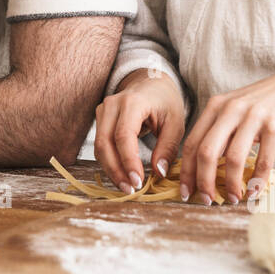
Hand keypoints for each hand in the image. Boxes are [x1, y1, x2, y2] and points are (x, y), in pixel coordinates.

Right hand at [93, 69, 185, 193]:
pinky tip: (121, 175)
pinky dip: (109, 162)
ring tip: (127, 187)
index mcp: (133, 102)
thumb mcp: (176, 122)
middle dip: (116, 170)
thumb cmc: (165, 102)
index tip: (138, 182)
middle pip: (105, 143)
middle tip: (131, 190)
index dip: (128, 161)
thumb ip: (168, 147)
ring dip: (111, 169)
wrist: (151, 83)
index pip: (123, 136)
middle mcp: (112, 105)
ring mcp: (103, 110)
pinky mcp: (100, 119)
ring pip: (99, 147)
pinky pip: (101, 145)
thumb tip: (158, 173)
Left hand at [177, 66, 274, 204]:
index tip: (185, 191)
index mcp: (216, 106)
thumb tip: (202, 166)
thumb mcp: (235, 109)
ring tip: (234, 198)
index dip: (186, 171)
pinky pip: (263, 160)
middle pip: (207, 152)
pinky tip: (255, 191)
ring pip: (234, 159)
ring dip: (232, 185)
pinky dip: (257, 181)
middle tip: (206, 200)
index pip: (192, 143)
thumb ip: (218, 131)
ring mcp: (254, 117)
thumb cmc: (264, 103)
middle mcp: (231, 109)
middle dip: (204, 181)